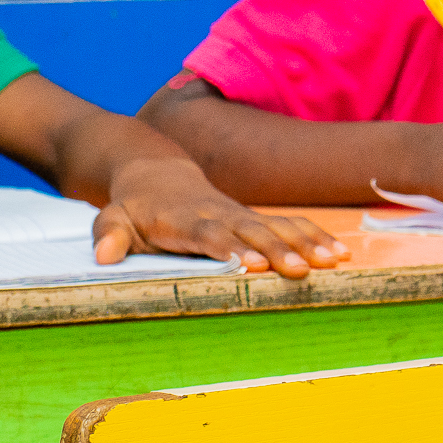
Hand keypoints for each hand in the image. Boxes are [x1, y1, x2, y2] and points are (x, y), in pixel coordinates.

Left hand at [92, 155, 345, 276]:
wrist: (157, 172)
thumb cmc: (135, 206)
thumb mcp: (113, 218)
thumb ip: (109, 235)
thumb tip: (103, 257)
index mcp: (183, 219)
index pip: (207, 234)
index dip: (227, 247)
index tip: (247, 264)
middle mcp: (218, 214)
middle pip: (250, 232)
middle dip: (275, 250)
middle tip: (297, 270)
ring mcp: (240, 215)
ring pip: (278, 227)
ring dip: (305, 244)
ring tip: (333, 261)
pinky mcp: (255, 219)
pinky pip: (289, 225)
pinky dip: (315, 236)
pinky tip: (340, 253)